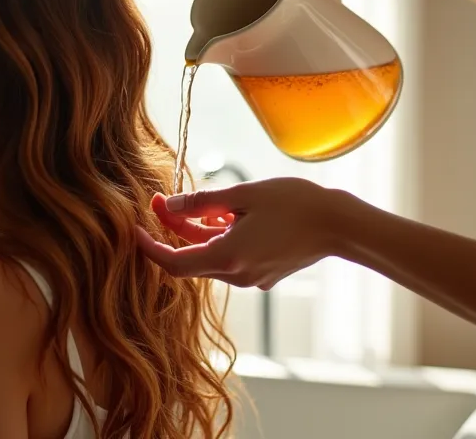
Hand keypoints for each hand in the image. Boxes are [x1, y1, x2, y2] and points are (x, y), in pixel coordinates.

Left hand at [135, 178, 371, 289]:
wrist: (341, 225)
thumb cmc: (295, 204)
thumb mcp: (242, 195)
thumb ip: (200, 203)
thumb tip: (167, 205)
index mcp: (227, 257)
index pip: (172, 263)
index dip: (148, 247)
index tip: (134, 228)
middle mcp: (236, 275)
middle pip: (190, 257)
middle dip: (173, 229)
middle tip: (163, 197)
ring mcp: (252, 279)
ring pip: (210, 257)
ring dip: (199, 232)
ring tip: (207, 202)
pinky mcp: (264, 275)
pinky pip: (230, 258)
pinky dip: (221, 239)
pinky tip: (231, 216)